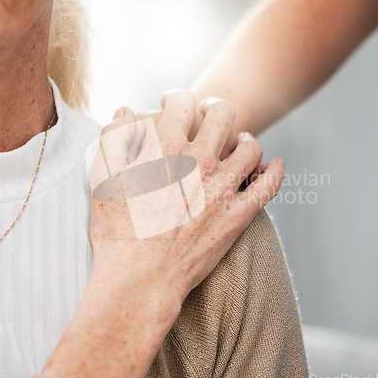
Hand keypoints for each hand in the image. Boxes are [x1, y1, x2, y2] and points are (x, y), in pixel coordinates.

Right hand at [89, 90, 283, 302]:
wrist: (140, 280)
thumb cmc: (117, 233)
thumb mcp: (102, 180)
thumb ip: (114, 139)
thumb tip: (126, 112)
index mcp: (164, 148)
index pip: (183, 101)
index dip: (178, 97)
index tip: (175, 104)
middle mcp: (198, 160)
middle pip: (222, 113)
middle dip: (215, 108)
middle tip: (211, 116)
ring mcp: (222, 188)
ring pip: (251, 146)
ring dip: (245, 139)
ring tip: (240, 142)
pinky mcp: (238, 215)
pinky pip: (269, 185)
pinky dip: (275, 170)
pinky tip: (274, 164)